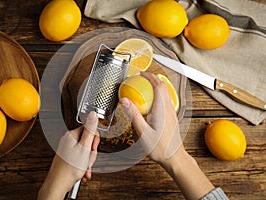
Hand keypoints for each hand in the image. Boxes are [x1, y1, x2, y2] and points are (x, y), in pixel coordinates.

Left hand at [38, 112, 99, 199]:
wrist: (58, 184)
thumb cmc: (69, 168)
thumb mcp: (84, 148)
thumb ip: (90, 130)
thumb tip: (93, 114)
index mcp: (71, 135)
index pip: (89, 129)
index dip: (94, 140)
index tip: (93, 148)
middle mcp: (68, 140)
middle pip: (88, 141)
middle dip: (90, 152)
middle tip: (87, 159)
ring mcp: (67, 149)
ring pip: (85, 151)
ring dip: (88, 161)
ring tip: (84, 167)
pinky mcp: (68, 157)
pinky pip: (80, 158)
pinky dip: (83, 165)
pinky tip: (82, 171)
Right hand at [121, 72, 215, 198]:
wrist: (174, 157)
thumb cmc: (159, 148)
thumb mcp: (143, 132)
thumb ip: (134, 115)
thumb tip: (125, 101)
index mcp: (162, 109)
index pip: (158, 86)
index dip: (150, 77)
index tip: (142, 74)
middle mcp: (169, 109)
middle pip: (163, 87)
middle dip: (153, 78)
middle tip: (142, 77)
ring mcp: (172, 113)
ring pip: (166, 93)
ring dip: (157, 86)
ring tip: (146, 86)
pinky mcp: (172, 117)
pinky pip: (166, 100)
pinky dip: (159, 95)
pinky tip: (152, 101)